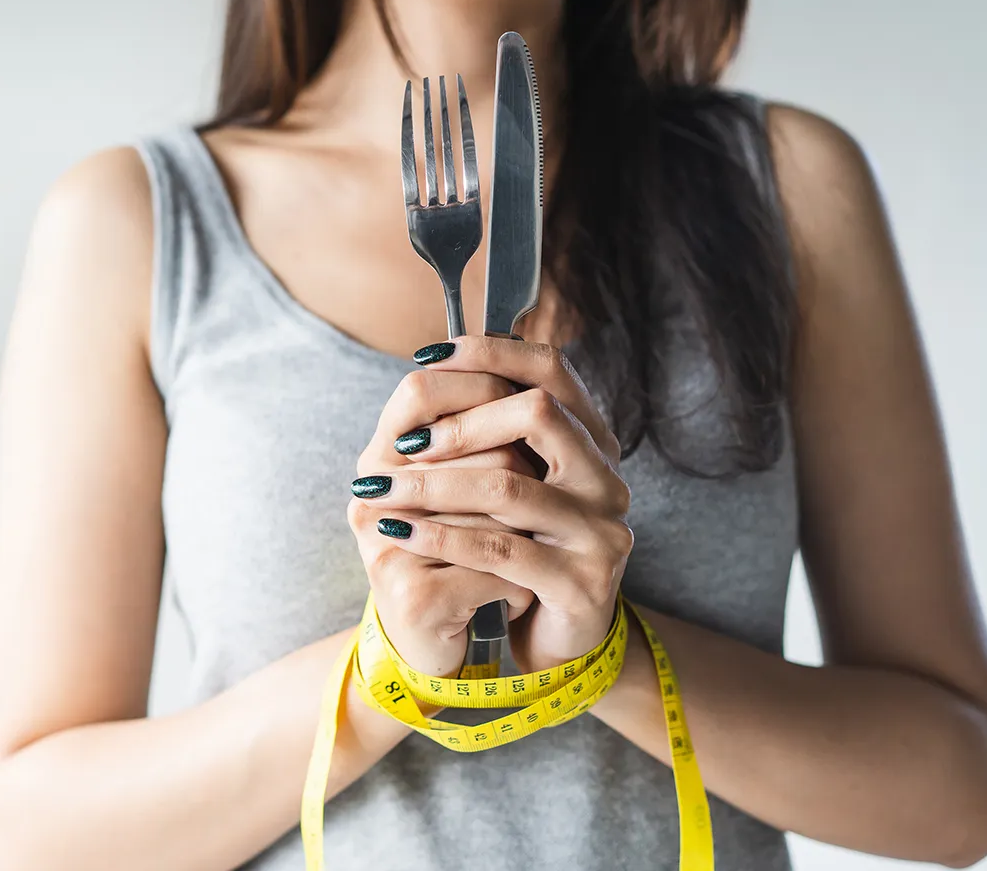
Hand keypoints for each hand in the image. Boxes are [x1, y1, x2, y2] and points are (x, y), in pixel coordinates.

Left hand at [352, 336, 633, 674]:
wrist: (560, 636)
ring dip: (432, 485)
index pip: (552, 369)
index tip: (429, 356)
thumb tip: (431, 368)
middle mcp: (607, 479)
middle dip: (461, 422)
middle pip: (540, 413)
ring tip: (379, 492)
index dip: (491, 351)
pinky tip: (399, 532)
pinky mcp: (582, 583)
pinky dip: (440, 536)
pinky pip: (499, 550)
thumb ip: (495, 432)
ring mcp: (601, 531)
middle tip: (405, 445)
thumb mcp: (515, 484)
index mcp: (594, 442)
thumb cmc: (525, 549)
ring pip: (509, 486)